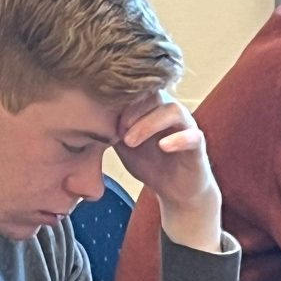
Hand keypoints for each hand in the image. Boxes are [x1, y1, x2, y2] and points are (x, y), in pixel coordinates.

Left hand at [114, 91, 221, 251]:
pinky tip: (162, 146)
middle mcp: (171, 112)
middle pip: (154, 94)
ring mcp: (186, 126)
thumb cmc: (150, 163)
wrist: (176, 190)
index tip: (101, 117)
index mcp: (152, 108)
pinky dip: (177, 139)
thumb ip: (110, 131)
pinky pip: (193, 136)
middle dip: (131, 110)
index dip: (120, 100)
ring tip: (130, 141)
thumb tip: (83, 119)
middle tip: (114, 130)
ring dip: (148, 124)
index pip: (138, 90)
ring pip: (173, 110)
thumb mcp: (123, 146)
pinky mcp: (198, 145)